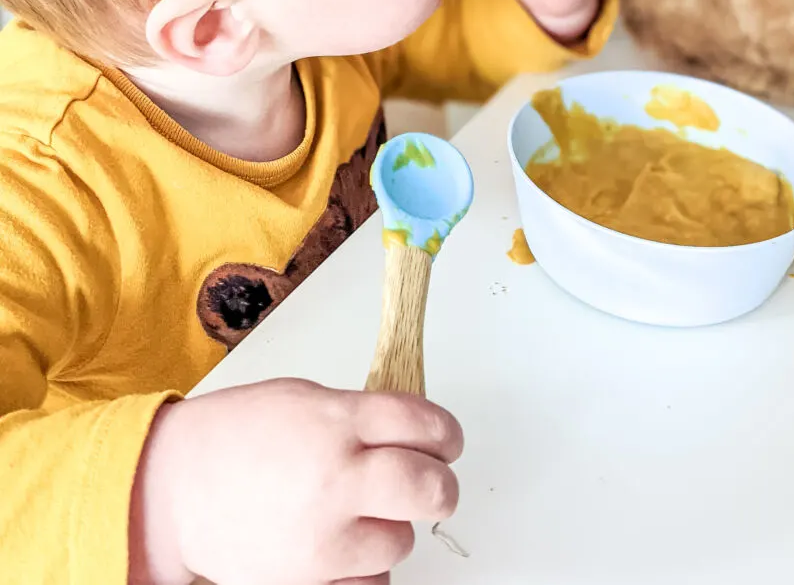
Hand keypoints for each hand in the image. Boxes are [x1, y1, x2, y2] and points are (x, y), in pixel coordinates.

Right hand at [129, 379, 462, 584]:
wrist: (175, 487)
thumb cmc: (234, 434)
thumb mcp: (303, 398)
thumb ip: (358, 414)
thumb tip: (410, 431)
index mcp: (336, 421)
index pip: (425, 424)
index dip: (446, 433)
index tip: (447, 440)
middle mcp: (337, 477)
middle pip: (432, 488)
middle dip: (442, 485)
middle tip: (432, 480)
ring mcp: (325, 536)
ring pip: (403, 539)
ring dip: (393, 523)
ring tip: (358, 507)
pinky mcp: (312, 579)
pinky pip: (370, 578)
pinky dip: (365, 563)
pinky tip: (341, 539)